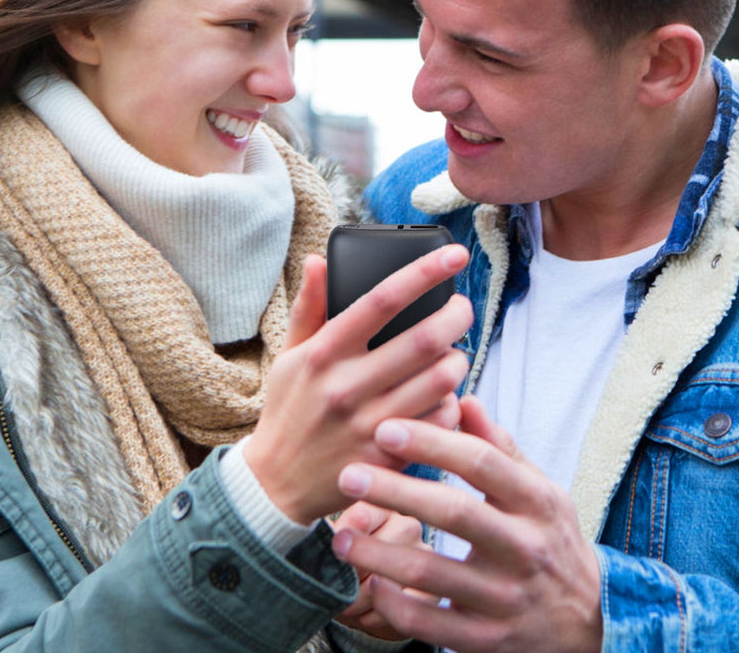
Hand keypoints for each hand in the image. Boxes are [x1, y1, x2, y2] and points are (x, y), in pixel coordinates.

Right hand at [244, 245, 471, 523]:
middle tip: (462, 309)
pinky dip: (451, 402)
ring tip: (451, 353)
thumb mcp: (290, 354)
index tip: (455, 255)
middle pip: (425, 339)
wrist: (276, 483)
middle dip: (457, 316)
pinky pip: (440, 422)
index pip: (383, 299)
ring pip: (440, 380)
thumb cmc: (289, 409)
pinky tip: (441, 395)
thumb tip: (319, 260)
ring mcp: (370, 424)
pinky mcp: (388, 457)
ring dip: (457, 360)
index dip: (425, 272)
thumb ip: (309, 306)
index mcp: (325, 352)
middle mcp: (348, 385)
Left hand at [330, 397, 602, 652]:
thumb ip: (500, 447)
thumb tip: (463, 398)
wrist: (591, 621)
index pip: (481, 462)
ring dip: (380, 552)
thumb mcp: (540, 490)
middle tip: (349, 475)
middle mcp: (524, 548)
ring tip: (341, 534)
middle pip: (454, 512)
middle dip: (396, 491)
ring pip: (433, 572)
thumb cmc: (551, 540)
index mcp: (536, 502)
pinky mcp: (488, 640)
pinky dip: (396, 604)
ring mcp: (505, 598)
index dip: (432, 442)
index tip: (385, 429)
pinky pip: (431, 623)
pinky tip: (371, 582)